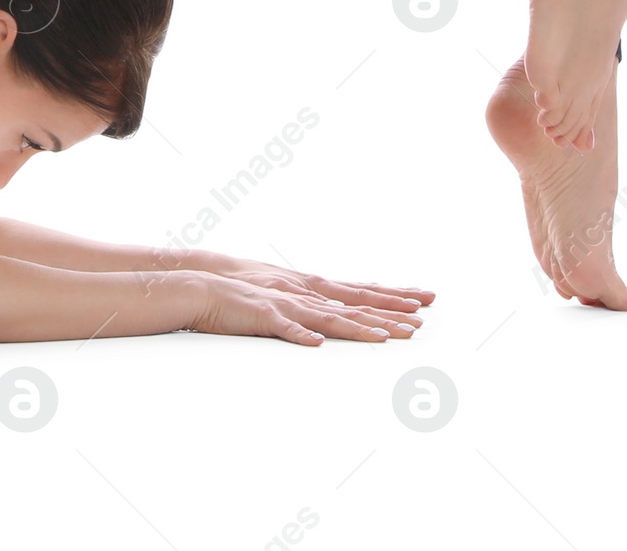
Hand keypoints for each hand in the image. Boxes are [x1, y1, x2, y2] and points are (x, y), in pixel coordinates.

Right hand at [184, 271, 425, 346]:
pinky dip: (301, 335)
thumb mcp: (285, 293)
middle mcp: (306, 292)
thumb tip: (336, 317)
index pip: (360, 291)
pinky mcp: (264, 316)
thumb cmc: (244, 291)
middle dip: (389, 312)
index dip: (392, 296)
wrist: (204, 283)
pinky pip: (285, 328)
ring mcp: (286, 303)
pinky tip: (317, 344)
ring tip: (386, 337)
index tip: (422, 300)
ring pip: (328, 317)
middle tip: (422, 320)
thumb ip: (311, 302)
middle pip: (355, 303)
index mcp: (312, 287)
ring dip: (357, 327)